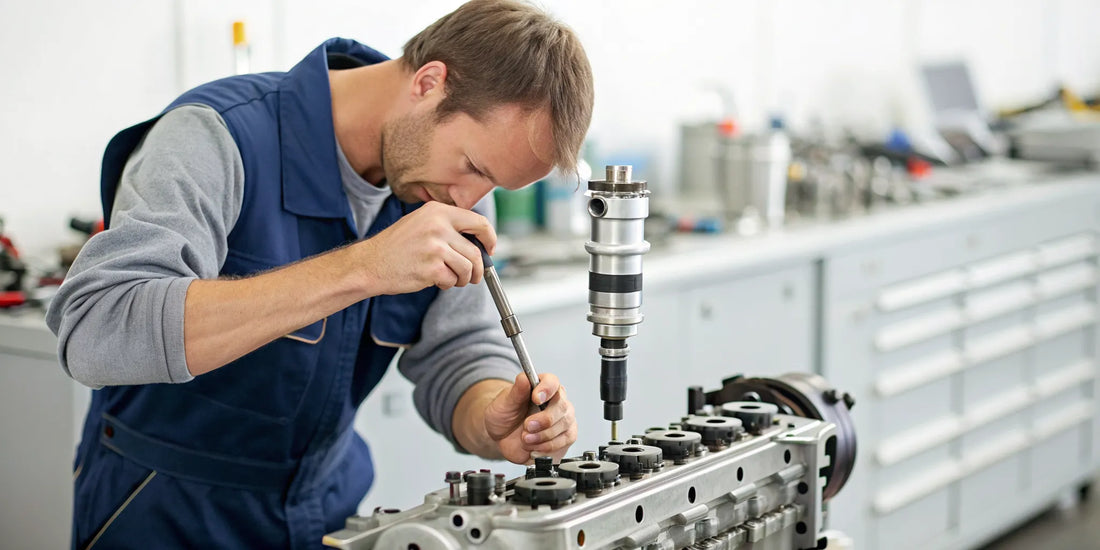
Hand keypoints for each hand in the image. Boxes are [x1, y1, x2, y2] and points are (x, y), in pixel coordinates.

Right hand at [355, 202, 495, 293]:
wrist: (370, 263)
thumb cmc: (397, 246)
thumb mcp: (422, 223)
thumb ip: (448, 227)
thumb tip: (479, 243)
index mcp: (437, 211)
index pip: (478, 222)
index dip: (489, 238)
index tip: (490, 250)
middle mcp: (438, 225)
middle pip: (475, 251)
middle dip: (478, 268)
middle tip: (473, 276)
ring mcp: (435, 247)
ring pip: (467, 268)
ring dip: (462, 279)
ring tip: (450, 278)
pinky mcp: (432, 268)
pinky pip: (452, 280)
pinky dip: (447, 285)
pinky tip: (434, 281)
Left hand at [483, 373, 576, 463]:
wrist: (503, 436)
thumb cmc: (505, 414)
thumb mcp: (504, 402)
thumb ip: (516, 391)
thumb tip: (524, 378)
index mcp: (544, 386)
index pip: (552, 382)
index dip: (546, 389)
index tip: (535, 399)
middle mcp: (558, 401)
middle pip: (562, 407)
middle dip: (543, 420)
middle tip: (527, 426)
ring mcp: (564, 420)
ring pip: (564, 427)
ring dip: (542, 437)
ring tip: (525, 438)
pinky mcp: (565, 438)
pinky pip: (562, 444)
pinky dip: (546, 448)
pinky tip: (533, 448)